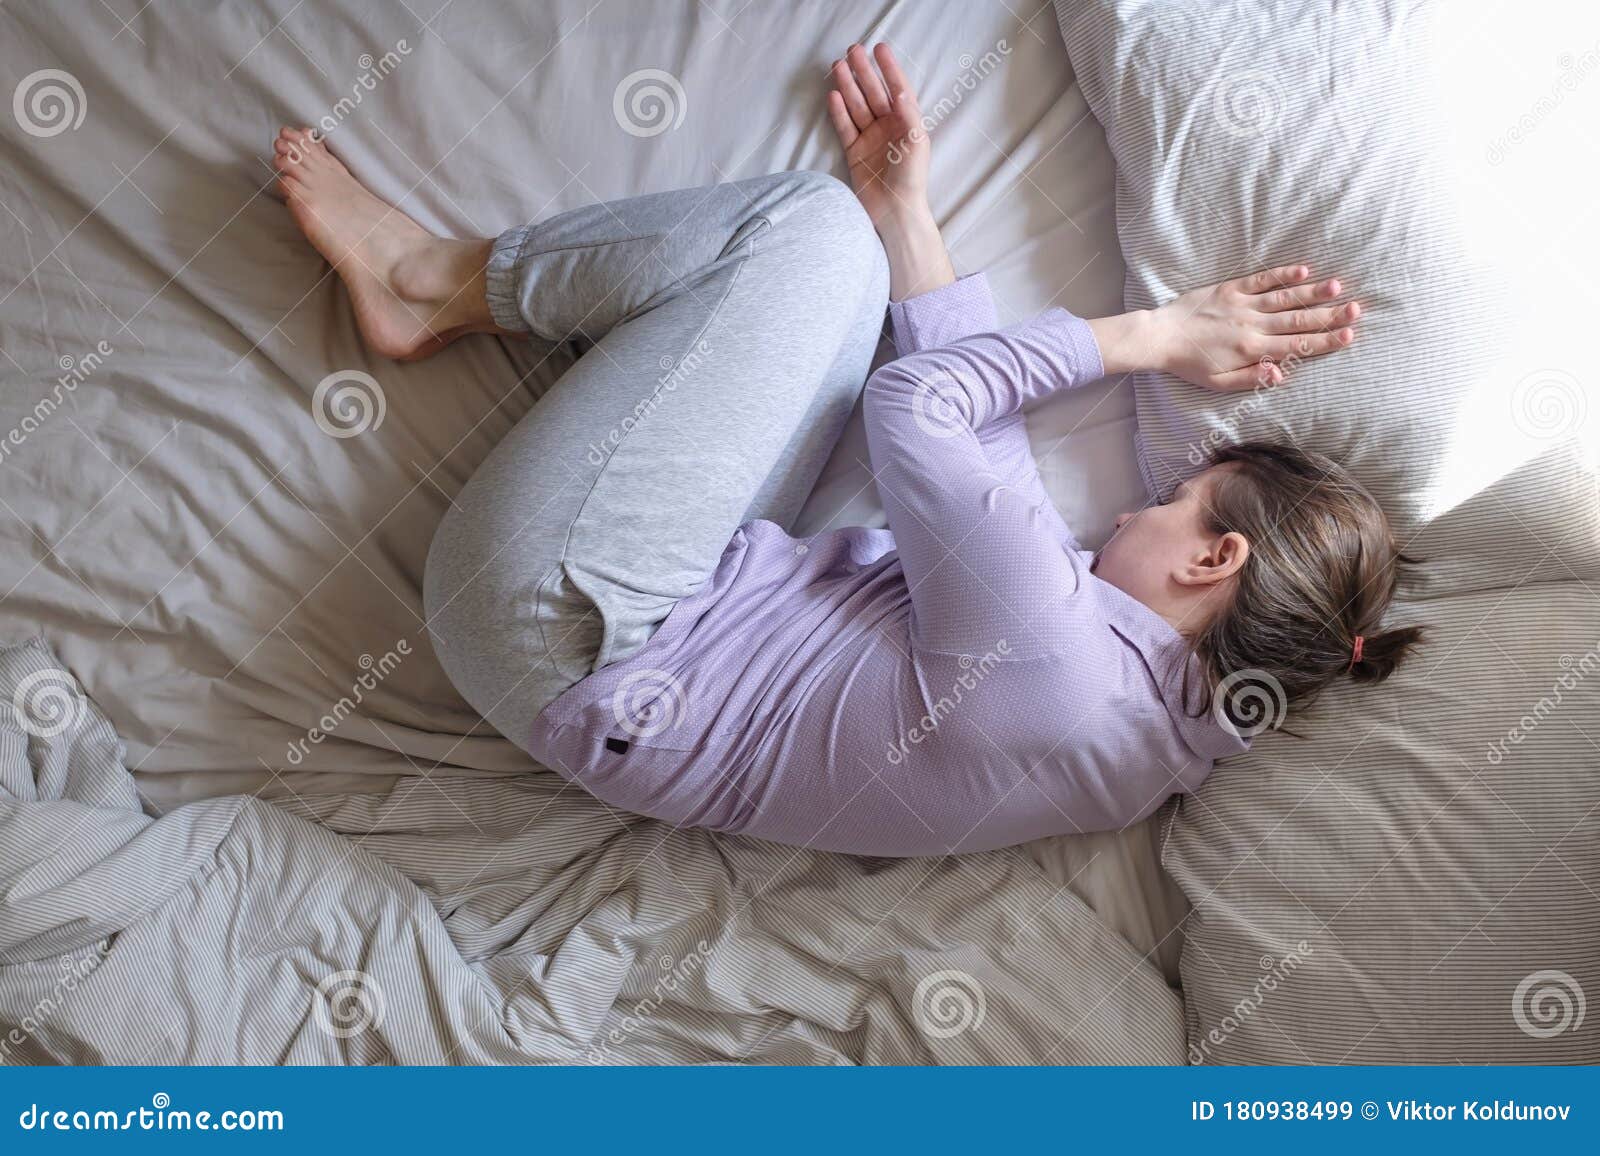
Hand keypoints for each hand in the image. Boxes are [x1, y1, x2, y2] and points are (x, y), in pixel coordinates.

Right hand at [827, 43, 927, 227]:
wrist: (895, 212)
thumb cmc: (912, 179)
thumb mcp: (917, 145)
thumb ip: (909, 116)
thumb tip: (898, 92)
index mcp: (907, 123)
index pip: (897, 88)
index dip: (889, 68)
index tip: (880, 48)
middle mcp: (888, 127)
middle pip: (873, 92)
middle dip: (863, 71)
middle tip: (852, 50)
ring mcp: (870, 138)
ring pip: (857, 106)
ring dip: (848, 86)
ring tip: (836, 66)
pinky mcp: (855, 152)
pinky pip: (845, 127)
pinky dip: (839, 112)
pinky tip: (833, 95)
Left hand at [1149, 265, 1361, 391]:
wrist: (1160, 337)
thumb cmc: (1189, 364)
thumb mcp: (1218, 383)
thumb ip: (1251, 379)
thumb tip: (1282, 374)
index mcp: (1252, 351)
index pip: (1296, 346)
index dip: (1325, 342)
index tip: (1349, 336)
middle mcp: (1252, 326)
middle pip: (1298, 320)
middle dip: (1330, 315)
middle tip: (1356, 310)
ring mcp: (1242, 305)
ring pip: (1284, 298)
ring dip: (1313, 292)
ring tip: (1338, 286)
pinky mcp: (1230, 289)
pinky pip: (1261, 281)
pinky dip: (1282, 275)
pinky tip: (1303, 270)